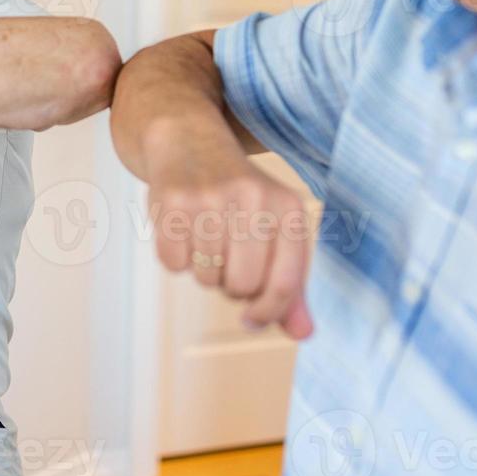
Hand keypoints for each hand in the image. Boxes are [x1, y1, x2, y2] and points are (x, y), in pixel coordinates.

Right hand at [146, 141, 314, 339]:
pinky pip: (173, 264)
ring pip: (207, 279)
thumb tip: (303, 334)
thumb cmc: (238, 198)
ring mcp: (211, 197)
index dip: (268, 313)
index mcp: (288, 207)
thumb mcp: (274, 230)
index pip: (285, 284)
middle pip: (243, 287)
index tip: (253, 320)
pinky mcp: (173, 201)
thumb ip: (289, 285)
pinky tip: (183, 230)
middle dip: (231, 286)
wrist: (189, 141)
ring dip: (204, 271)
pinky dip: (176, 258)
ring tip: (205, 237)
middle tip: (226, 260)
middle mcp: (253, 198)